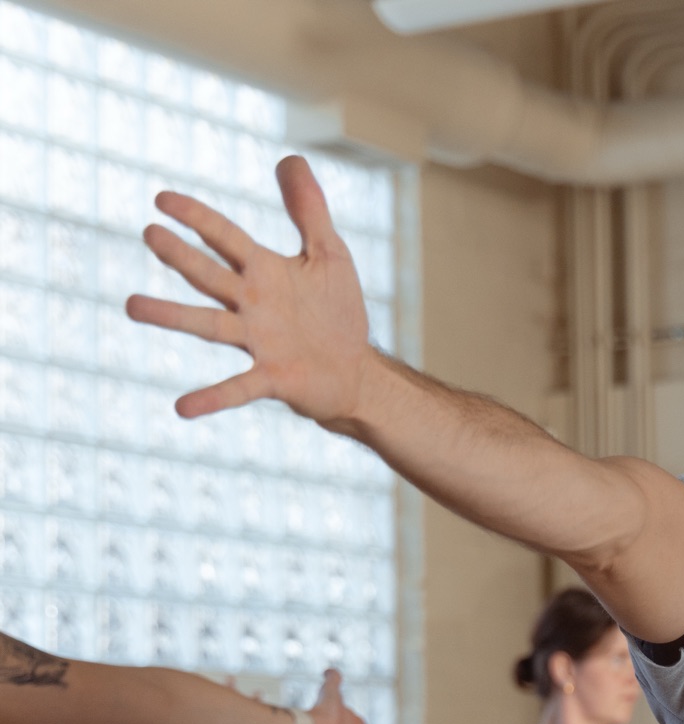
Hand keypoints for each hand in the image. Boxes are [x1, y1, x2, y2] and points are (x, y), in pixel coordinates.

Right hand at [125, 156, 373, 423]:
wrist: (356, 371)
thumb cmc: (337, 313)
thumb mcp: (329, 254)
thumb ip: (309, 210)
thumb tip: (289, 159)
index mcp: (265, 273)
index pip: (226, 239)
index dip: (198, 218)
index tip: (162, 199)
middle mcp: (254, 305)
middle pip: (211, 276)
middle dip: (182, 257)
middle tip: (150, 235)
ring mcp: (259, 342)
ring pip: (210, 326)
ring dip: (172, 316)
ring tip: (131, 306)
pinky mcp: (274, 378)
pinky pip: (238, 389)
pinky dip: (212, 397)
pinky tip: (182, 407)